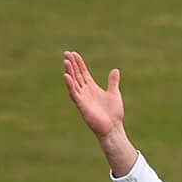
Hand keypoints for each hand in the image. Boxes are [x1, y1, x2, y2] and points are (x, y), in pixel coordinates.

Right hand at [61, 50, 138, 176]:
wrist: (113, 128)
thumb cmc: (114, 113)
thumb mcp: (114, 93)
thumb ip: (112, 82)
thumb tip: (115, 70)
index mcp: (92, 88)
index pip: (83, 72)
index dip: (78, 63)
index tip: (74, 53)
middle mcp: (85, 91)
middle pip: (76, 75)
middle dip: (72, 64)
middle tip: (67, 53)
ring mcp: (82, 98)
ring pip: (74, 82)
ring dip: (69, 72)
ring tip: (66, 61)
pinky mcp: (81, 105)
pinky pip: (74, 93)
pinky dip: (70, 85)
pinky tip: (67, 76)